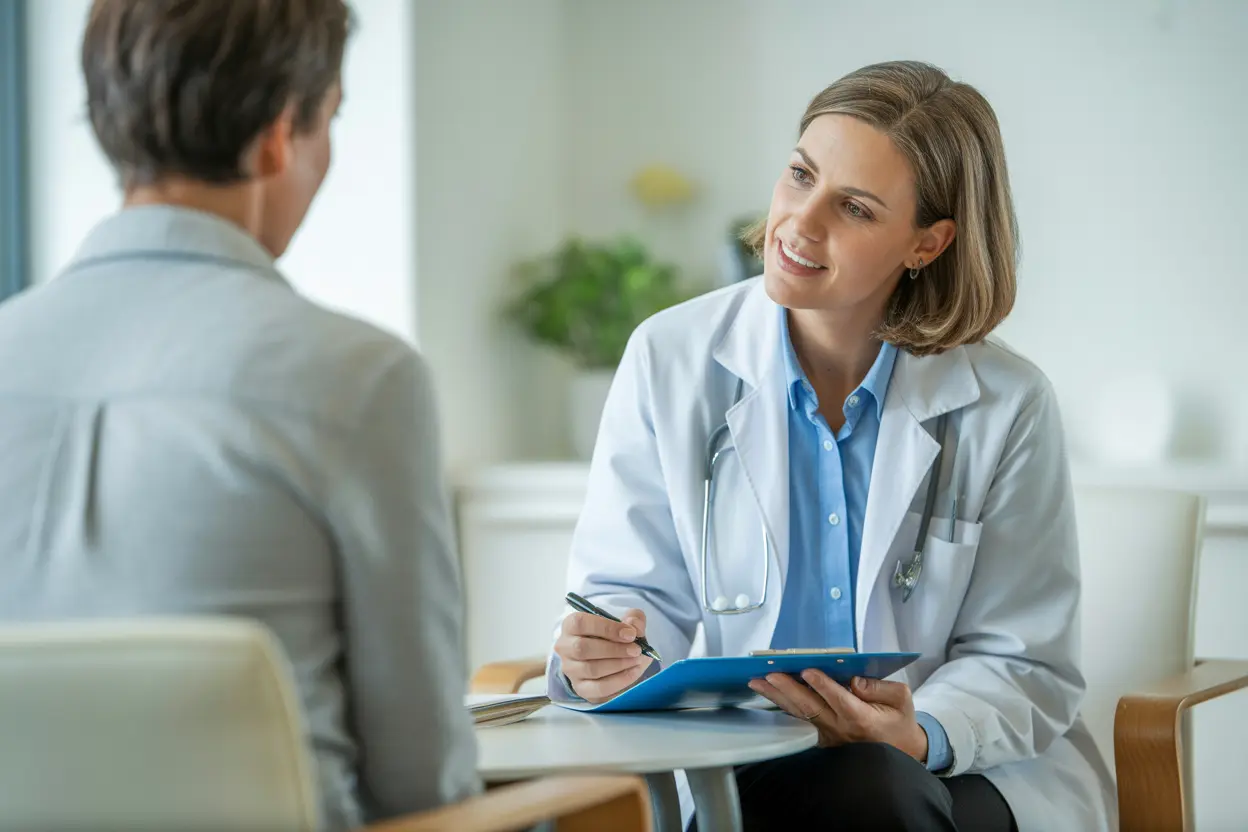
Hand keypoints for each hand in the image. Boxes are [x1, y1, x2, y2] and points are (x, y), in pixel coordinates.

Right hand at [554, 608, 653, 703]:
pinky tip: (633, 672)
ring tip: (637, 660)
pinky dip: (619, 680)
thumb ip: (634, 619)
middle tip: (636, 650)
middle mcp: (565, 647)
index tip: (630, 634)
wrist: (615, 658)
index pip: (581, 623)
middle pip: (583, 648)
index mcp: (571, 625)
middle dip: (614, 649)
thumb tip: (635, 627)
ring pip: (591, 669)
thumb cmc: (616, 635)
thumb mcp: (627, 622)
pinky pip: (598, 688)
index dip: (607, 628)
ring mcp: (571, 670)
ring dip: (618, 665)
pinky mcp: (581, 688)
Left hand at [749, 671, 927, 762]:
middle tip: (770, 674)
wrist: (900, 751)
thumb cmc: (898, 721)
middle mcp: (840, 728)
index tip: (808, 670)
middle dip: (789, 689)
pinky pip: (799, 720)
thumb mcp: (901, 699)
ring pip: (799, 713)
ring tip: (757, 681)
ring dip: (777, 697)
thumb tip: (854, 680)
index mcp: (862, 718)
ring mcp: (828, 735)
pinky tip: (767, 694)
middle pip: (811, 707)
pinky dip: (782, 706)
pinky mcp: (820, 737)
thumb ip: (880, 687)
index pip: (839, 699)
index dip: (823, 685)